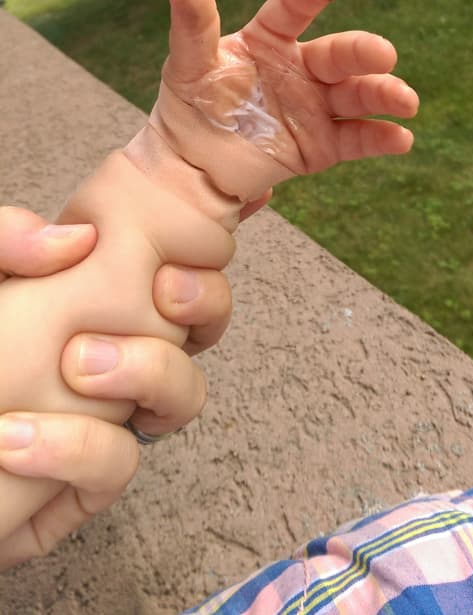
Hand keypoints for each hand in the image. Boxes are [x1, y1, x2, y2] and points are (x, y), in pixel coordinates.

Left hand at [0, 207, 233, 568]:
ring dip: (150, 370)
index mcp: (93, 305)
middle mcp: (116, 357)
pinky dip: (76, 446)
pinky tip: (13, 438)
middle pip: (201, 327)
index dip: (197, 275)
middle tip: (161, 296)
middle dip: (203, 305)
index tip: (167, 273)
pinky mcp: (85, 483)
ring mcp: (108, 420)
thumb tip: (79, 239)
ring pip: (184, 394)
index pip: (176, 278)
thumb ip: (11, 239)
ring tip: (74, 364)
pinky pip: (119, 463)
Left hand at [160, 0, 417, 188]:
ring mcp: (314, 107)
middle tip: (384, 54)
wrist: (190, 169)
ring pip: (355, 95)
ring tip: (405, 100)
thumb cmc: (190, 107)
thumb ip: (192, 22)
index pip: (292, 10)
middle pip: (336, 55)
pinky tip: (401, 139)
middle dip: (363, 53)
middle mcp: (299, 68)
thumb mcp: (189, 62)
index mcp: (269, 39)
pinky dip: (380, 139)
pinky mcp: (322, 145)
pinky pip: (355, 139)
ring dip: (383, 95)